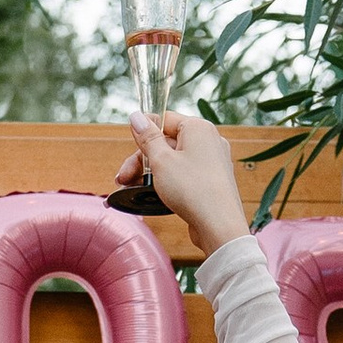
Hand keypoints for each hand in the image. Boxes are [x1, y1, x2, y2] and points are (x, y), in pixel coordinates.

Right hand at [111, 110, 250, 257]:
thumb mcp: (161, 161)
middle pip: (167, 142)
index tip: (131, 148)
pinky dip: (167, 182)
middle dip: (142, 160)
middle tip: (124, 178)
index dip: (145, 133)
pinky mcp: (211, 181)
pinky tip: (152, 195)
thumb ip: (147, 138)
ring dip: (150, 173)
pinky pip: (184, 175)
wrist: (218, 225)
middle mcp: (208, 141)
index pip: (165, 119)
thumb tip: (137, 116)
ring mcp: (212, 161)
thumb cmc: (192, 190)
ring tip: (132, 189)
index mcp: (198, 128)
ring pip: (174, 161)